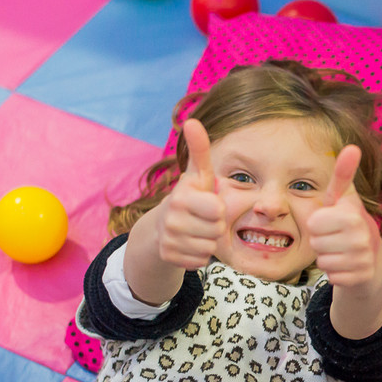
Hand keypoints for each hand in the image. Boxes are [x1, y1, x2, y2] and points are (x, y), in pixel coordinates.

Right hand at [152, 118, 226, 269]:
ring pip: (209, 248)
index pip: (218, 211)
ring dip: (208, 241)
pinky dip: (199, 255)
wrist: (162, 226)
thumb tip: (193, 120)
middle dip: (215, 226)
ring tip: (196, 230)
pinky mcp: (168, 257)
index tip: (208, 203)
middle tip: (203, 219)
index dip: (219, 209)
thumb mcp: (197, 174)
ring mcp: (167, 239)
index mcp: (180, 197)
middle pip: (217, 231)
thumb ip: (199, 150)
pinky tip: (189, 244)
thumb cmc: (191, 197)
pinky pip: (200, 261)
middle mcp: (170, 219)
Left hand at [305, 144, 381, 288]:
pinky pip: (331, 276)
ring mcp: (362, 259)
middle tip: (337, 237)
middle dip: (321, 241)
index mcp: (353, 215)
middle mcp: (361, 237)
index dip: (318, 223)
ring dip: (328, 257)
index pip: (313, 222)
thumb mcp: (344, 198)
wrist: (372, 256)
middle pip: (315, 243)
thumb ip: (343, 174)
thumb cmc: (350, 221)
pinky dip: (336, 272)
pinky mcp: (360, 278)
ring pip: (322, 261)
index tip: (333, 221)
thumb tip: (352, 146)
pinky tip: (346, 264)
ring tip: (341, 250)